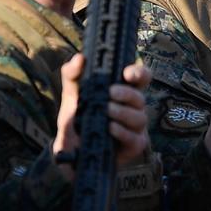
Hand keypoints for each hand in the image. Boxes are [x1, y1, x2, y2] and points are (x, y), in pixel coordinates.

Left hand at [54, 54, 150, 179]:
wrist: (69, 152)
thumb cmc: (77, 120)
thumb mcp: (71, 96)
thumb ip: (73, 76)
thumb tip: (79, 58)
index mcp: (122, 92)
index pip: (141, 78)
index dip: (139, 73)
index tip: (127, 73)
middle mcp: (132, 108)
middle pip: (141, 97)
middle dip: (127, 93)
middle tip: (110, 93)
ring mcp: (134, 128)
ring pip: (140, 117)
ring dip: (123, 112)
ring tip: (106, 111)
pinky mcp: (133, 146)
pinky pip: (135, 138)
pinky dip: (122, 131)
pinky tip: (110, 128)